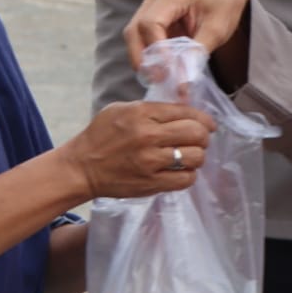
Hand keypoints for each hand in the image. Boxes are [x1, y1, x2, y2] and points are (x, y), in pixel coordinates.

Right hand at [57, 100, 215, 199]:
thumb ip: (151, 109)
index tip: (209, 124)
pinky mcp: (152, 183)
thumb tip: (183, 112)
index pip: (186, 112)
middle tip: (200, 139)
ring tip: (191, 155)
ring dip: (198, 156)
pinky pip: (186, 179)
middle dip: (204, 136)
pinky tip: (182, 171)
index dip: (203, 118)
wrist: (82, 167)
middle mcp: (148, 136)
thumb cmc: (101, 135)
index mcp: (141, 113)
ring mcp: (151, 162)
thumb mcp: (122, 110)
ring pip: (196, 157)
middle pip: (196, 133)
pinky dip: (189, 174)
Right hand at [124, 0, 250, 71]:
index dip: (155, 50)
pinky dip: (149, 55)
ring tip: (160, 79)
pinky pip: (142, 37)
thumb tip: (180, 80)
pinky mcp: (150, 14)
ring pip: (134, 35)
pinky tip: (162, 70)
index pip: (151, 24)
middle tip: (156, 81)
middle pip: (135, 30)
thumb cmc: (225, 6)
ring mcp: (150, 3)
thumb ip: (196, 53)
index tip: (167, 73)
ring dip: (144, 58)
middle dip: (141, 58)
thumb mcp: (216, 30)